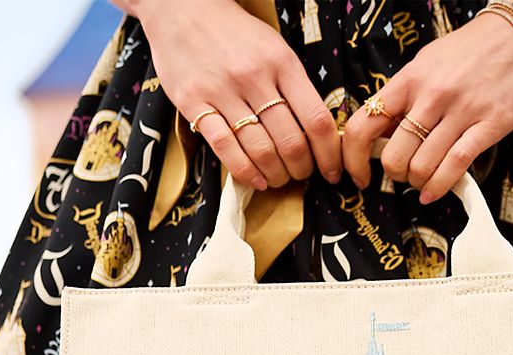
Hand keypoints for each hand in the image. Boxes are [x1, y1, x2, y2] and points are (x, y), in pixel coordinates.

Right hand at [121, 0, 341, 189]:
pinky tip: (256, 180)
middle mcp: (254, 77)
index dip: (329, 154)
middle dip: (302, 169)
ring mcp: (222, 91)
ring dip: (276, 175)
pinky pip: (225, 148)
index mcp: (282, 62)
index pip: (317, 119)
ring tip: (279, 179)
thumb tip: (319, 132)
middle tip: (301, 175)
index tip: (331, 171)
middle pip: (291, 142)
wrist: (180, 8)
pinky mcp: (194, 102)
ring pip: (261, 150)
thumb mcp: (274, 49)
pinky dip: (245, 172)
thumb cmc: (234, 34)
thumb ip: (294, 86)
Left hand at [341, 10, 512, 203]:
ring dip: (418, 181)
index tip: (358, 174)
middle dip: (394, 174)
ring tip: (423, 178)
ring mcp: (461, 111)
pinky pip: (454, 166)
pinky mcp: (488, 126)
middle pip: (394, 156)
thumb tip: (377, 134)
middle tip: (403, 173)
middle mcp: (432, 95)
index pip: (364, 125)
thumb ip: (403, 97)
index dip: (354, 158)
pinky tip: (432, 193)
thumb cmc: (471, 52)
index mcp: (409, 79)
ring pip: (422, 166)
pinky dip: (438, 187)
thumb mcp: (427, 64)